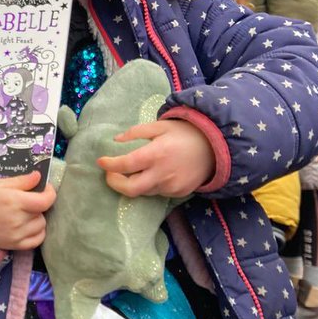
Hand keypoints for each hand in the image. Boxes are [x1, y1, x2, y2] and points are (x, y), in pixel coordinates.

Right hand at [0, 173, 55, 251]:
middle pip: (43, 212)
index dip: (50, 193)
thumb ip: (22, 181)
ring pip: (41, 226)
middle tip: (27, 201)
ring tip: (25, 213)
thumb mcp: (0, 183)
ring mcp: (16, 235)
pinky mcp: (14, 245)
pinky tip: (28, 226)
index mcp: (15, 201)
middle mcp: (17, 220)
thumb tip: (39, 176)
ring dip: (37, 218)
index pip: (45, 201)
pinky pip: (37, 240)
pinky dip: (37, 233)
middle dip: (38, 204)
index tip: (45, 188)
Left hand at [98, 118, 213, 198]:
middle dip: (115, 183)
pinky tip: (153, 174)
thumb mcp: (160, 125)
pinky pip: (157, 192)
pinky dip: (150, 185)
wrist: (216, 146)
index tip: (101, 161)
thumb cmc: (185, 132)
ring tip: (133, 171)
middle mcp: (163, 174)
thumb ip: (136, 132)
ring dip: (133, 183)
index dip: (109, 165)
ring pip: (144, 191)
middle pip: (130, 189)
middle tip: (110, 174)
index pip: (125, 165)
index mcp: (156, 153)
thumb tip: (116, 140)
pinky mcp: (179, 193)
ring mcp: (172, 186)